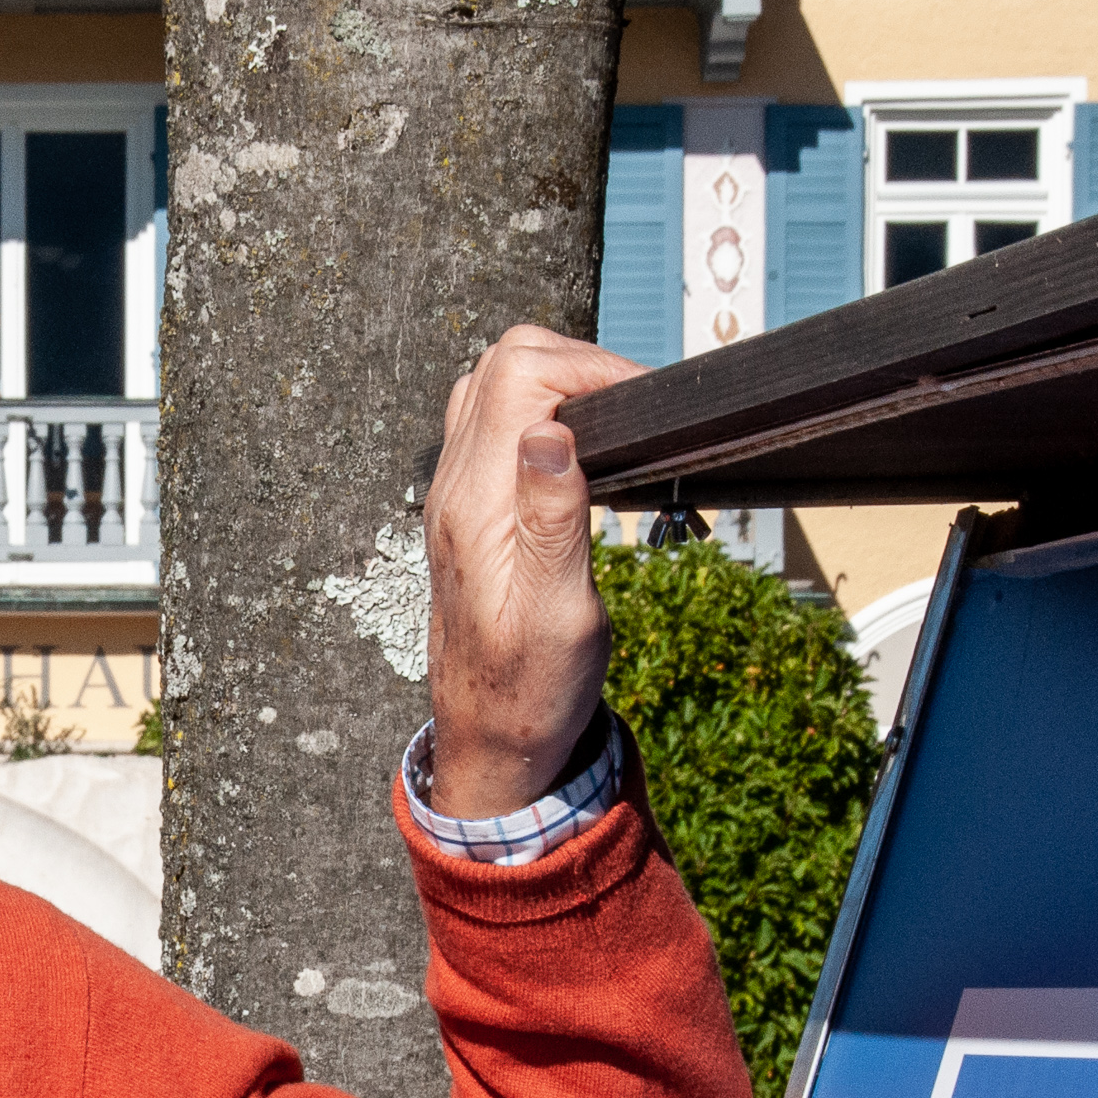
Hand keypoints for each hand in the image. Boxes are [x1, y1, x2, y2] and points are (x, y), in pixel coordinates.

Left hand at [422, 325, 643, 816]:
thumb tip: (548, 431)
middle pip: (503, 361)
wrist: (490, 735)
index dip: (590, 368)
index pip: (520, 374)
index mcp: (476, 501)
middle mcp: (454, 485)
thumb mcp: (559, 614)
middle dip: (579, 364)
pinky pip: (495, 422)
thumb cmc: (530, 686)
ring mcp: (455, 492)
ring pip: (495, 385)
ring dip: (559, 382)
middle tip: (635, 412)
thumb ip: (552, 519)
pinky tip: (581, 451)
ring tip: (614, 424)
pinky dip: (542, 410)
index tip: (643, 407)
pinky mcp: (468, 505)